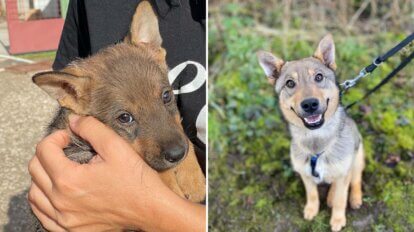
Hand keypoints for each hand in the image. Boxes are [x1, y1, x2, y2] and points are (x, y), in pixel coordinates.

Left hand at [28, 115, 205, 230]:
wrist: (150, 209)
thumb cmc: (136, 182)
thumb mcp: (116, 147)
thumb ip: (91, 128)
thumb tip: (74, 121)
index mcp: (69, 179)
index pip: (44, 150)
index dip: (55, 137)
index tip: (68, 137)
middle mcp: (62, 202)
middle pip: (35, 170)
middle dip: (47, 153)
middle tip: (64, 149)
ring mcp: (64, 219)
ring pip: (34, 194)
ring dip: (42, 176)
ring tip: (59, 169)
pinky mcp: (69, 230)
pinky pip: (42, 215)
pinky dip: (43, 201)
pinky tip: (55, 193)